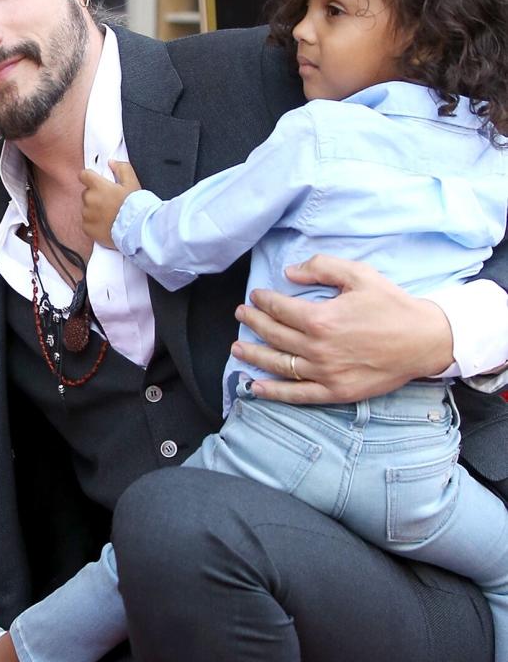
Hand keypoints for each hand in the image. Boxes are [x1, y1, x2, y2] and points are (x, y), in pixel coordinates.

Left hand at [80, 161, 139, 247]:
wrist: (137, 229)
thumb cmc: (135, 206)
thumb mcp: (132, 183)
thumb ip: (122, 169)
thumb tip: (111, 162)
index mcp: (98, 186)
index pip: (84, 175)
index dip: (90, 177)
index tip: (96, 181)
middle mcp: (89, 199)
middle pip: (87, 193)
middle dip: (96, 195)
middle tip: (110, 201)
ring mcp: (87, 215)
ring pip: (87, 209)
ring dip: (95, 210)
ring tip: (110, 215)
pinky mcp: (87, 229)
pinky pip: (87, 223)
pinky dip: (94, 223)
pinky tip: (107, 224)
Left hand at [231, 254, 453, 403]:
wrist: (425, 340)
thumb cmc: (392, 305)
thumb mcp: (359, 274)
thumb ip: (322, 267)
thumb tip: (289, 272)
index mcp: (321, 319)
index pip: (279, 309)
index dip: (262, 301)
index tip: (255, 296)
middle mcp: (317, 348)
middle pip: (273, 335)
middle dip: (252, 323)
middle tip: (241, 315)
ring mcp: (324, 373)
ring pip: (278, 364)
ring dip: (253, 356)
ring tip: (237, 348)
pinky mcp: (335, 391)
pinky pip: (296, 394)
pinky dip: (272, 392)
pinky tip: (254, 387)